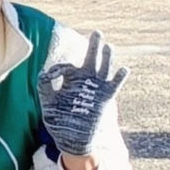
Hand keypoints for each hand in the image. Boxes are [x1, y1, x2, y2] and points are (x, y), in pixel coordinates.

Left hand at [37, 32, 126, 161]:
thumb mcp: (48, 101)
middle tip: (97, 32)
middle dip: (94, 46)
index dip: (60, 68)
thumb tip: (46, 73)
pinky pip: (114, 85)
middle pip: (91, 59)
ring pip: (104, 68)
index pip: (67, 66)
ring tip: (108, 45)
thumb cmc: (59, 119)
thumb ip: (46, 86)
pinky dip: (119, 78)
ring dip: (106, 57)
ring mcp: (96, 88)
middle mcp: (85, 81)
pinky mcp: (104, 98)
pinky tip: (124, 69)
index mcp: (70, 80)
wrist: (72, 137)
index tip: (52, 74)